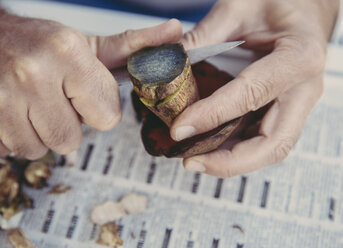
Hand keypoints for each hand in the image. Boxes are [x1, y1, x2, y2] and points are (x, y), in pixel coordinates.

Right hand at [0, 13, 181, 158]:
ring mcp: (4, 99)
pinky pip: (13, 150)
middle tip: (57, 99)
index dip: (98, 109)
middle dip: (69, 124)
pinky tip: (17, 111)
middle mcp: (34, 75)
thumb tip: (175, 32)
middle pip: (71, 140)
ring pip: (42, 149)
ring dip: (43, 132)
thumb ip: (133, 45)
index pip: (107, 117)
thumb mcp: (88, 44)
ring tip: (36, 104)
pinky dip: (19, 136)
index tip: (85, 95)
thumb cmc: (41, 43)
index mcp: (68, 54)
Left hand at [170, 0, 338, 176]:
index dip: (213, 116)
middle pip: (273, 143)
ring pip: (272, 148)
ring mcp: (300, 103)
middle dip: (230, 161)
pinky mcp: (289, 110)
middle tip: (192, 161)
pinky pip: (266, 139)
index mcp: (299, 57)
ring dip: (234, 161)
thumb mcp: (238, 6)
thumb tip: (169, 65)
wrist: (306, 7)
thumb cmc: (279, 2)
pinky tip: (214, 147)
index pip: (251, 95)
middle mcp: (306, 89)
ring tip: (197, 159)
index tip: (180, 129)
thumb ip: (204, 36)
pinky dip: (240, 150)